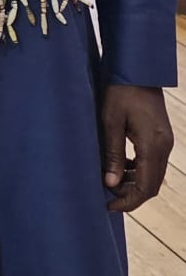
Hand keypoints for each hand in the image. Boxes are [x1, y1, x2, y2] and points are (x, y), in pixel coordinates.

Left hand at [101, 84, 173, 211]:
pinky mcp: (161, 136)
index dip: (128, 201)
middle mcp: (164, 147)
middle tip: (108, 197)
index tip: (109, 206)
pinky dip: (139, 170)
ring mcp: (165, 141)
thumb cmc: (120, 92)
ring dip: (135, 183)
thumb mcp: (111, 122)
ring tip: (112, 182)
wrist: (137, 69)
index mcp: (152, 146)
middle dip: (132, 195)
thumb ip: (113, 154)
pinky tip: (122, 166)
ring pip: (154, 175)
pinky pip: (153, 162)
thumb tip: (111, 184)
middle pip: (152, 185)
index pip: (145, 187)